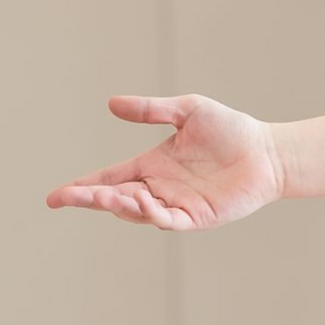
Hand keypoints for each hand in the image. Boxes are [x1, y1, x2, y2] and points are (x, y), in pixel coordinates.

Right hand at [45, 95, 283, 229]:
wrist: (269, 151)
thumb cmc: (232, 130)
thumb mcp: (187, 111)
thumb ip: (151, 109)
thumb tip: (111, 103)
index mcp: (151, 166)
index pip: (109, 178)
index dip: (82, 188)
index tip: (55, 197)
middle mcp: (159, 188)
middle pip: (114, 199)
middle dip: (90, 199)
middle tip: (69, 197)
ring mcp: (176, 205)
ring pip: (136, 213)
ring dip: (120, 205)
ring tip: (109, 196)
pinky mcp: (197, 217)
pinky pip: (167, 221)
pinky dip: (151, 215)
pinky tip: (142, 202)